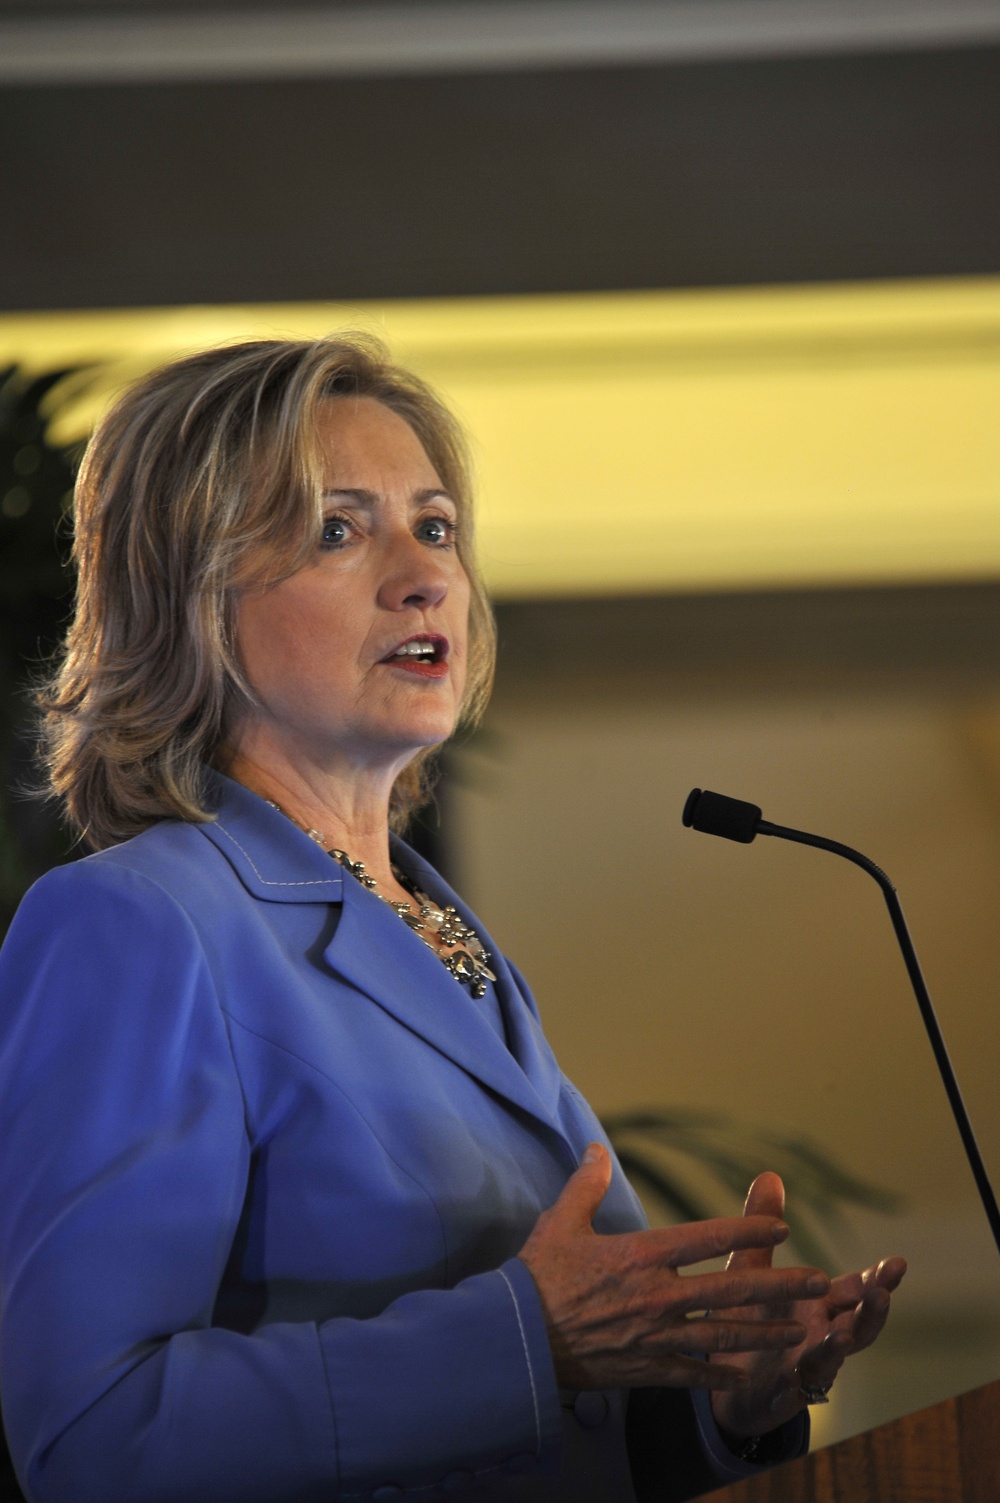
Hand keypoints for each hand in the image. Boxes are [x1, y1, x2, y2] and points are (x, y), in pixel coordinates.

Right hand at [518, 1143, 831, 1390]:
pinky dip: (722, 1374)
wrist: (518, 1340)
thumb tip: (597, 1149)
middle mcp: (658, 1295)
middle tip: (817, 1281)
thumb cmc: (538, 1277)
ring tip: (799, 1330)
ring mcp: (656, 1336)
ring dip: (765, 1332)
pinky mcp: (647, 1369)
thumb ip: (586, 1184)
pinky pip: (694, 1373)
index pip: (707, 1237)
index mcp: (641, 1255)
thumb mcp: (560, 1222)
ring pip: (724, 1334)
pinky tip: (746, 1373)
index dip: (748, 1227)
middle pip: (731, 1287)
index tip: (781, 1225)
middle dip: (779, 1283)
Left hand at [709, 1172, 906, 1438]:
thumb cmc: (748, 1319)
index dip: (877, 1279)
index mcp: (819, 1305)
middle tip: (884, 1290)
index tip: (896, 1262)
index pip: (856, 1290)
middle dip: (874, 1308)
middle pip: (858, 1323)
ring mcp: (807, 1366)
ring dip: (842, 1346)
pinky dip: (804, 1379)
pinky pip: (799, 1388)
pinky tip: (803, 1370)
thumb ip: (762, 1227)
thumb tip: (770, 1174)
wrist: (725, 1379)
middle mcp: (822, 1335)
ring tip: (845, 1334)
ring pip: (834, 1358)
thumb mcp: (750, 1269)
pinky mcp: (784, 1393)